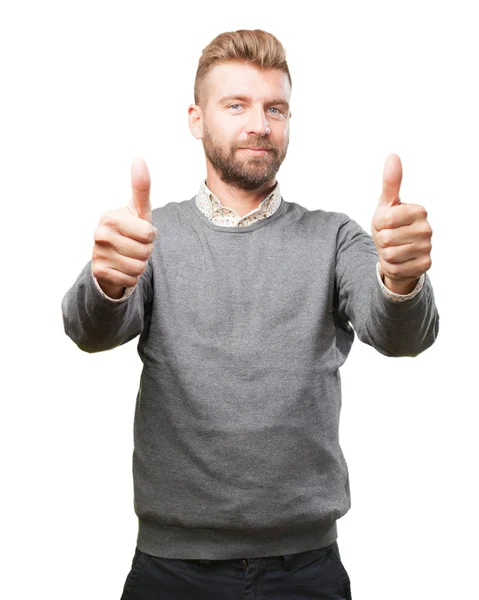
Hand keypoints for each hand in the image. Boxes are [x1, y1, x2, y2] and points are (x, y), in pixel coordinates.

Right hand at [92, 158, 157, 298]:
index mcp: (110, 217)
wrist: (110, 257)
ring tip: (129, 257)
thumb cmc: (130, 229)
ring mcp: (97, 253)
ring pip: (138, 267)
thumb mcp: (138, 210)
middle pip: (145, 252)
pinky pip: (130, 279)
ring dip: (139, 265)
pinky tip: (121, 268)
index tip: (139, 232)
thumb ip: (141, 187)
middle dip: (146, 252)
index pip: (149, 234)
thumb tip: (139, 159)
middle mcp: (99, 234)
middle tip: (134, 246)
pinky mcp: (98, 272)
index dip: (150, 236)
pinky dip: (131, 277)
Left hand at [371, 154, 431, 294]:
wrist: (396, 252)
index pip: (384, 220)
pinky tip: (399, 261)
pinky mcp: (425, 265)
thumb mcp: (386, 204)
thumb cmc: (390, 225)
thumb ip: (390, 182)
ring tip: (392, 249)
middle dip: (381, 241)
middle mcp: (427, 228)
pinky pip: (396, 268)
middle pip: (386, 239)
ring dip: (386, 254)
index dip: (378, 224)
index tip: (385, 224)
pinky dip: (392, 267)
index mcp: (419, 210)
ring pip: (390, 255)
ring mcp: (427, 248)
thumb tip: (393, 156)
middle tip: (388, 238)